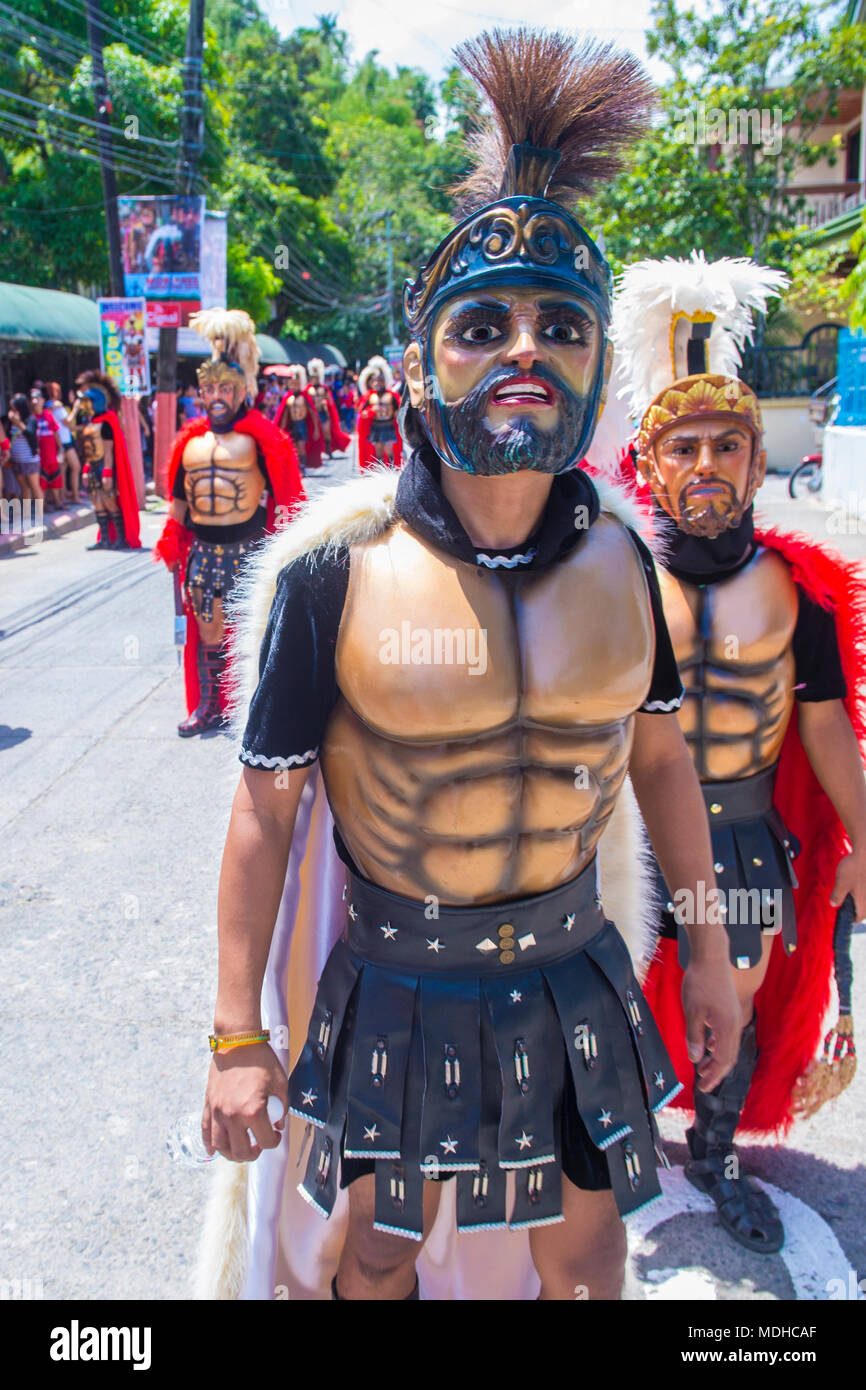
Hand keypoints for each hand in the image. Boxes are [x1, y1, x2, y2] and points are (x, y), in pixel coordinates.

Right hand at [202, 1041, 287, 1162]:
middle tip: (258, 1146)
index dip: (274, 1141)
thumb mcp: (281, 1083)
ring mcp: (218, 1112)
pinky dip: (209, 1144)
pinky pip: (205, 1131)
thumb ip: (282, 1107)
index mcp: (254, 1111)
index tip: (276, 1134)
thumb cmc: (261, 1060)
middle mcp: (233, 1116)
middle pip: (241, 1151)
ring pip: (221, 1147)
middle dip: (253, 1154)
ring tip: (240, 1149)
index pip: (266, 1141)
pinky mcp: (209, 1105)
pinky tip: (214, 1150)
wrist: (238, 1042)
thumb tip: (278, 1123)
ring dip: (232, 1154)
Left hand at [681, 952, 740, 1091]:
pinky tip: (708, 1046)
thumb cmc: (700, 983)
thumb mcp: (692, 1011)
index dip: (713, 1077)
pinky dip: (718, 1045)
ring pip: (728, 1046)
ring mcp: (733, 1016)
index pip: (722, 1061)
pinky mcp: (729, 1010)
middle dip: (716, 1072)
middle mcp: (734, 1024)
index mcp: (727, 1027)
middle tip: (703, 1084)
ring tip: (702, 1068)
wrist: (711, 958)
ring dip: (716, 1059)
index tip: (703, 1089)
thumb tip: (695, 1059)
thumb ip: (694, 1036)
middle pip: (729, 1057)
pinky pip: (726, 1035)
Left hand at [829, 849, 865, 919]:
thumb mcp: (841, 883)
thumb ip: (837, 896)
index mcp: (864, 901)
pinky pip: (865, 891)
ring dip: (860, 900)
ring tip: (849, 894)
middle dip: (856, 909)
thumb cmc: (854, 868)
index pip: (860, 917)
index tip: (845, 917)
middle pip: (865, 910)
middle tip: (846, 905)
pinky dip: (862, 891)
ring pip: (865, 900)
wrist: (865, 852)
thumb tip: (834, 905)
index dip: (852, 919)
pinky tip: (855, 884)